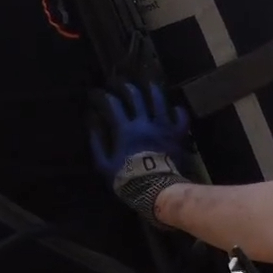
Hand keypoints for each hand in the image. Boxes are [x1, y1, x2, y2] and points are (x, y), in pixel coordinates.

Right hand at [90, 82, 193, 222]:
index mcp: (124, 129)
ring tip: (149, 84)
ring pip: (159, 100)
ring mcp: (163, 126)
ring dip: (153, 90)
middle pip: (135, 96)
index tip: (98, 93)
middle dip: (127, 86)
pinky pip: (180, 117)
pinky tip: (174, 107)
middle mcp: (144, 122)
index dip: (104, 96)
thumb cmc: (127, 179)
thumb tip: (92, 122)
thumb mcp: (104, 164)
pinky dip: (178, 110)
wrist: (155, 189)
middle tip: (122, 83)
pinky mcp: (177, 134)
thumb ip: (97, 142)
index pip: (113, 105)